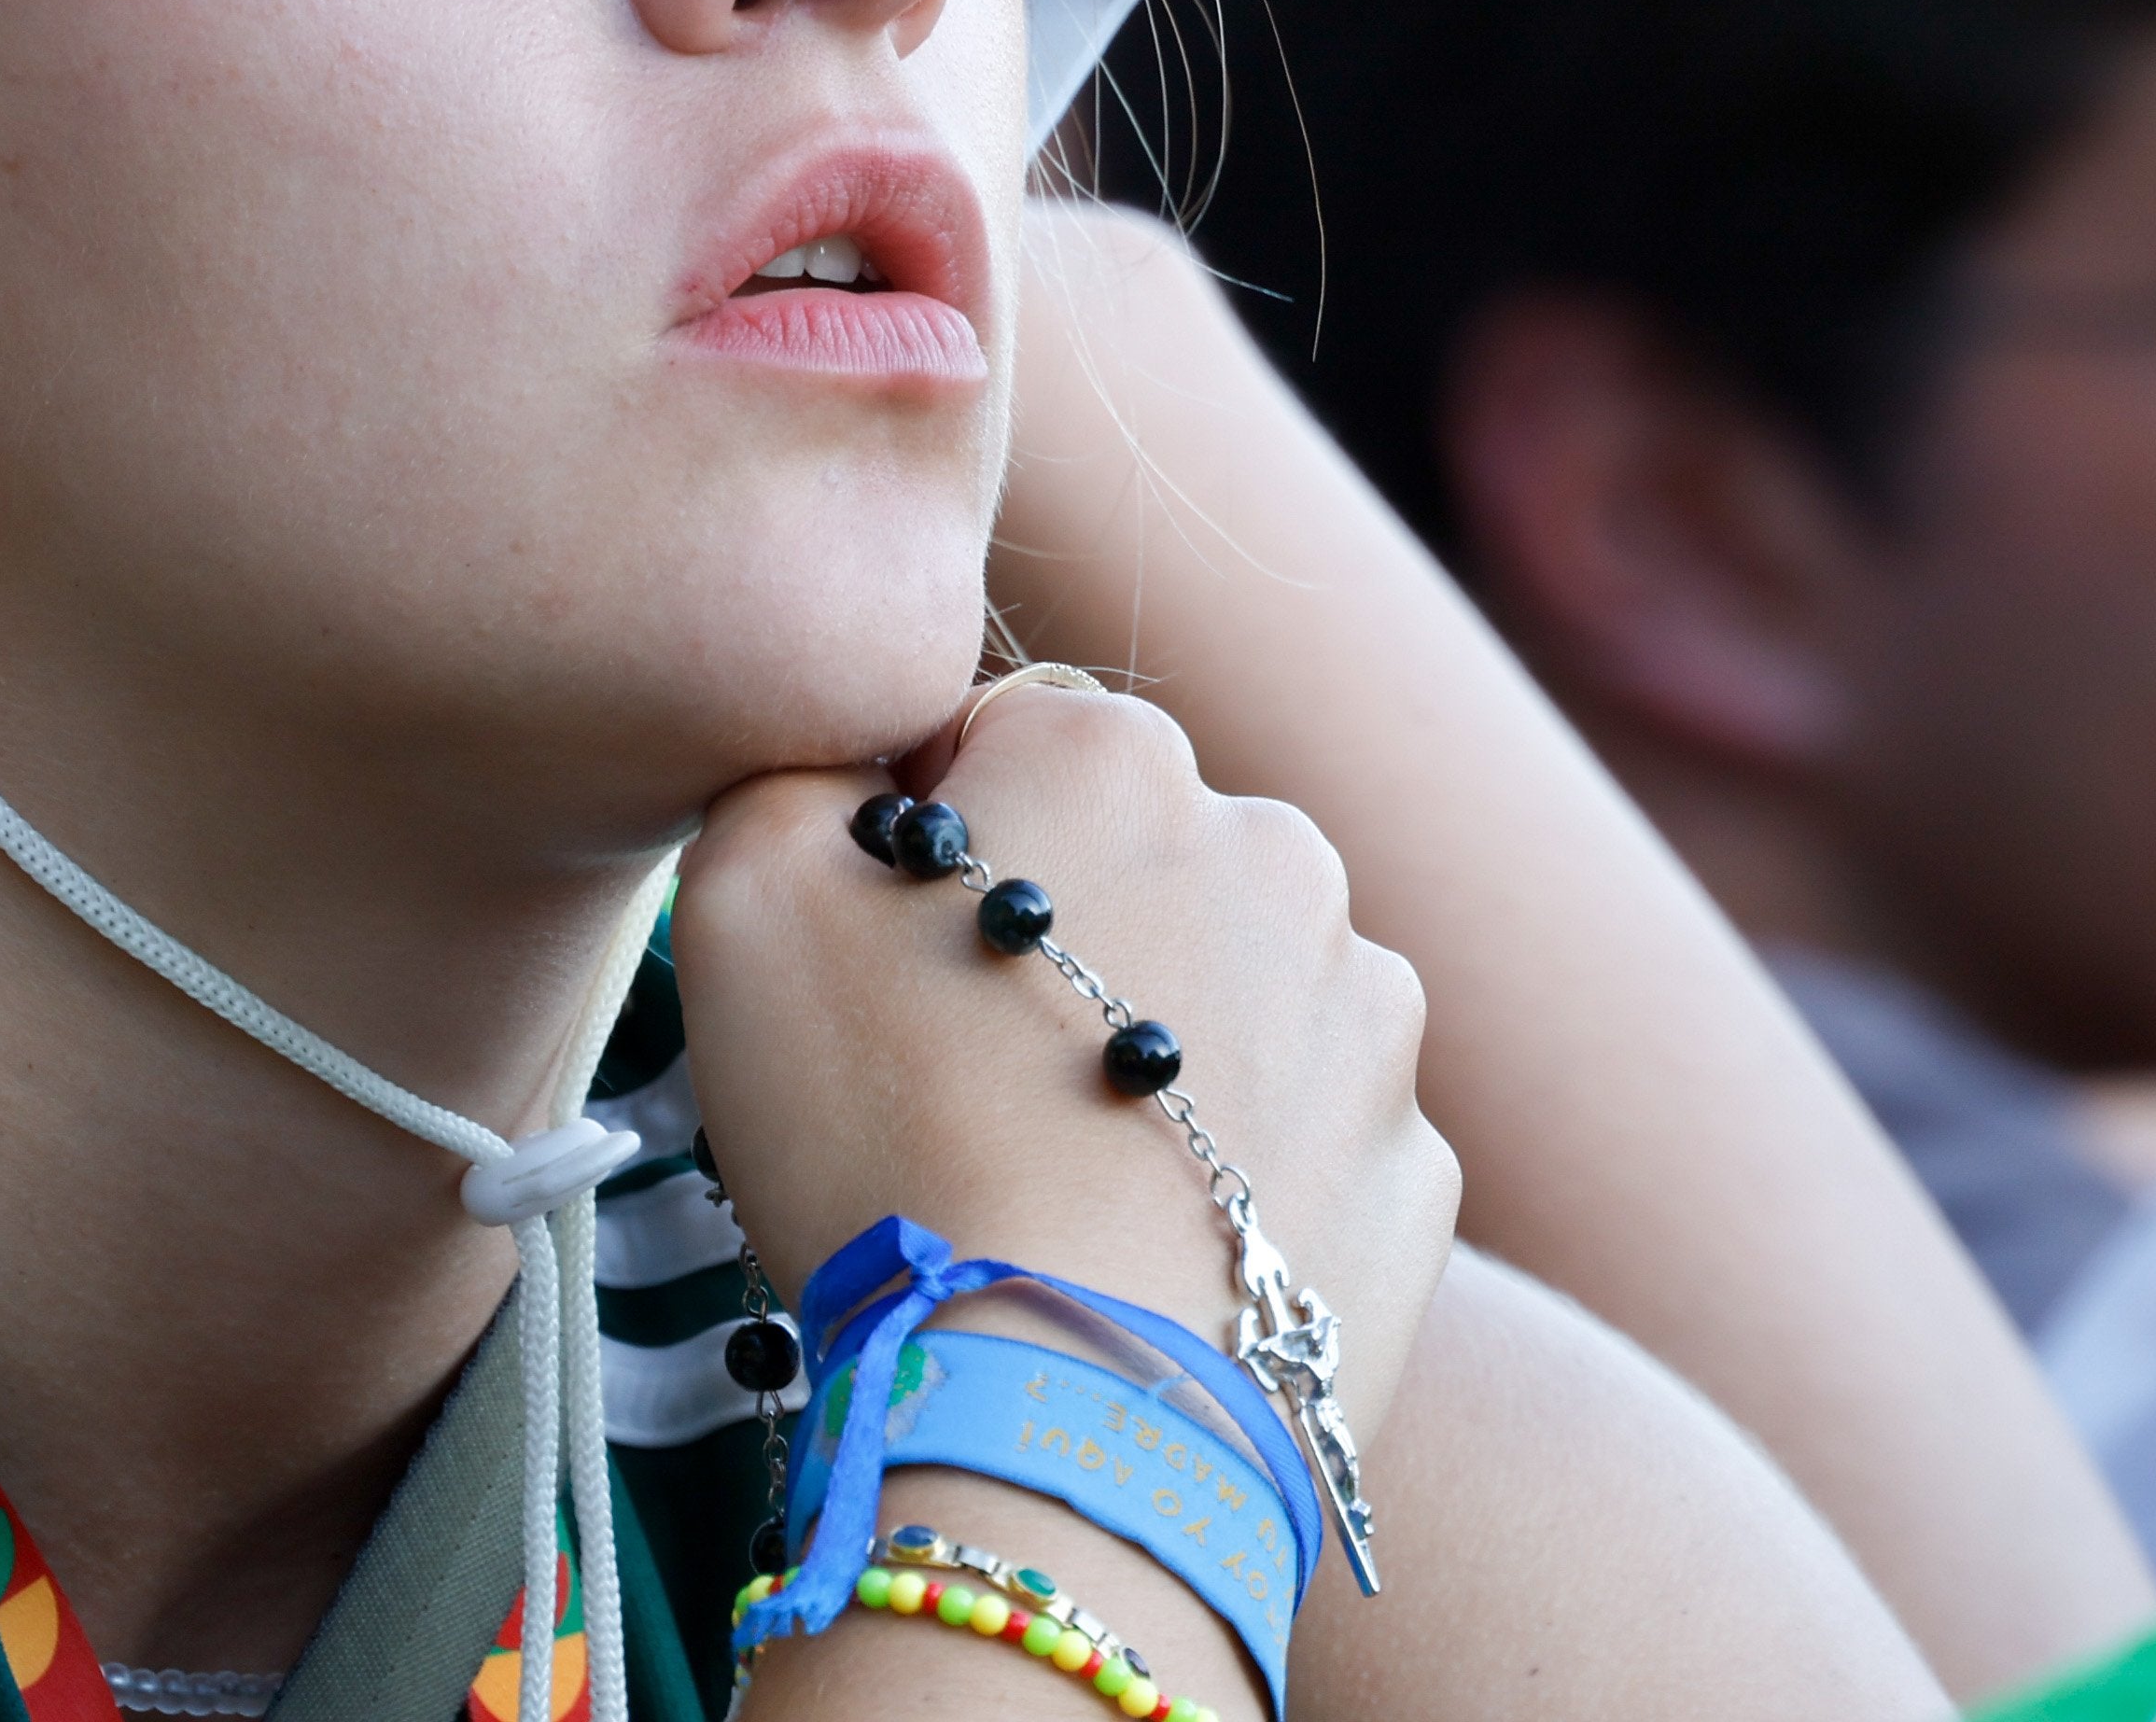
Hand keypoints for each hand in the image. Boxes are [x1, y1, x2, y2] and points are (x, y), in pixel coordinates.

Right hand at [674, 680, 1457, 1451]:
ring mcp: (1368, 1015)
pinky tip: (1147, 1251)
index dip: (919, 859)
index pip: (1003, 745)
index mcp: (1114, 754)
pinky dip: (1234, 1180)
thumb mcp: (742, 895)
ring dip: (1158, 1061)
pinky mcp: (1413, 1165)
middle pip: (1134, 872)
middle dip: (1057, 950)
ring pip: (1231, 1002)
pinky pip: (1304, 1140)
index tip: (883, 972)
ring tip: (1057, 1181)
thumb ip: (794, 777)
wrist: (1061, 1410)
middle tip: (962, 1087)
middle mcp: (1277, 849)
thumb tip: (860, 784)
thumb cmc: (883, 1136)